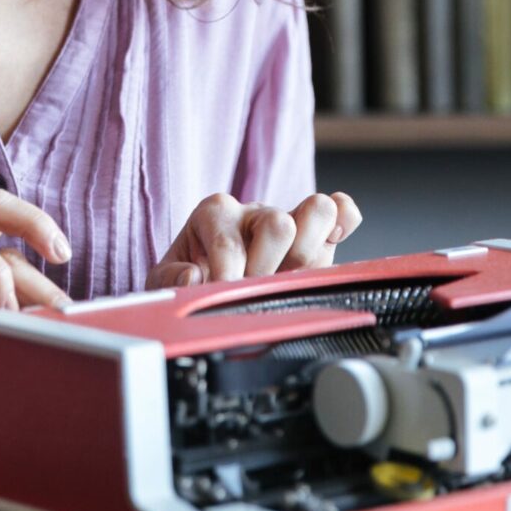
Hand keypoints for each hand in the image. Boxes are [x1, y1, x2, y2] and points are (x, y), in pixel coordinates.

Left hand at [145, 191, 362, 289]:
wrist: (207, 271)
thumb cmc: (189, 273)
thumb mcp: (164, 280)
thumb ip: (170, 280)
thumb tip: (193, 279)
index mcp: (215, 213)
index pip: (228, 244)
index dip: (228, 279)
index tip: (224, 299)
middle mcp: (254, 211)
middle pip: (277, 224)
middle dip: (268, 270)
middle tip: (255, 291)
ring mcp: (288, 218)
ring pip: (316, 212)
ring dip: (308, 253)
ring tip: (290, 278)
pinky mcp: (315, 233)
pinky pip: (341, 211)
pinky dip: (345, 222)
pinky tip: (336, 239)